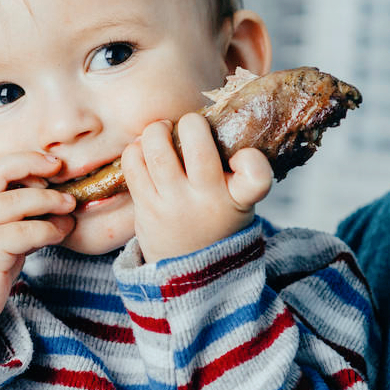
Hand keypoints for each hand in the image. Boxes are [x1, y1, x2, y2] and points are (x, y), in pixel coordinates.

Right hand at [0, 152, 75, 348]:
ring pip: (20, 201)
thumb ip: (12, 208)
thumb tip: (53, 189)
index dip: (27, 161)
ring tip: (68, 211)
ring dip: (52, 204)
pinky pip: (27, 231)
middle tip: (65, 189)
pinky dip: (50, 229)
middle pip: (5, 173)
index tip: (54, 165)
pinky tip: (59, 234)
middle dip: (40, 174)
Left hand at [121, 114, 272, 262]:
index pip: (256, 178)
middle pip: (199, 151)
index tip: (243, 156)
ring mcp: (173, 205)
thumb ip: (234, 169)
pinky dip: (136, 148)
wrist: (190, 270)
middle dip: (191, 123)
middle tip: (188, 124)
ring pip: (157, 152)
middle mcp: (206, 201)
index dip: (252, 160)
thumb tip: (209, 119)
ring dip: (156, 130)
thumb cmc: (216, 219)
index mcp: (238, 199)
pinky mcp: (145, 207)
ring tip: (161, 131)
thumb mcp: (239, 200)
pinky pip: (133, 164)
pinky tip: (145, 150)